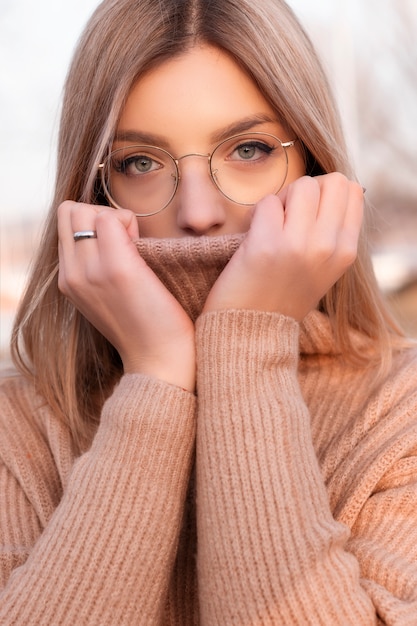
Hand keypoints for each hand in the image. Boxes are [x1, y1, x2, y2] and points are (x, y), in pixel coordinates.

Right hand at [57, 202, 195, 390]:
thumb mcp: (106, 296)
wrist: (159, 360)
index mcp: (68, 280)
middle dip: (100, 214)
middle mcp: (72, 275)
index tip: (118, 246)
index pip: (66, 223)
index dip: (93, 224)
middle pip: (71, 211)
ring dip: (116, 218)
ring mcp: (91, 272)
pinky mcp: (118, 269)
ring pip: (88, 210)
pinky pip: (112, 218)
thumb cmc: (144, 324)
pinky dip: (130, 223)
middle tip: (127, 241)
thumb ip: (96, 267)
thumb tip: (107, 231)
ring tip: (135, 247)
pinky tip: (145, 249)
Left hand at [203, 173, 363, 320]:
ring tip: (271, 224)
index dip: (325, 193)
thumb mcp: (323, 269)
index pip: (351, 190)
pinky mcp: (267, 245)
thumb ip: (332, 233)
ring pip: (301, 185)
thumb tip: (332, 187)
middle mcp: (328, 247)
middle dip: (306, 191)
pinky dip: (258, 213)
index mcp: (346, 252)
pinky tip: (254, 236)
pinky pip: (268, 202)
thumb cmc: (282, 295)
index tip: (307, 214)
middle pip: (330, 181)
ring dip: (282, 199)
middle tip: (288, 216)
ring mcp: (299, 246)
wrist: (251, 330)